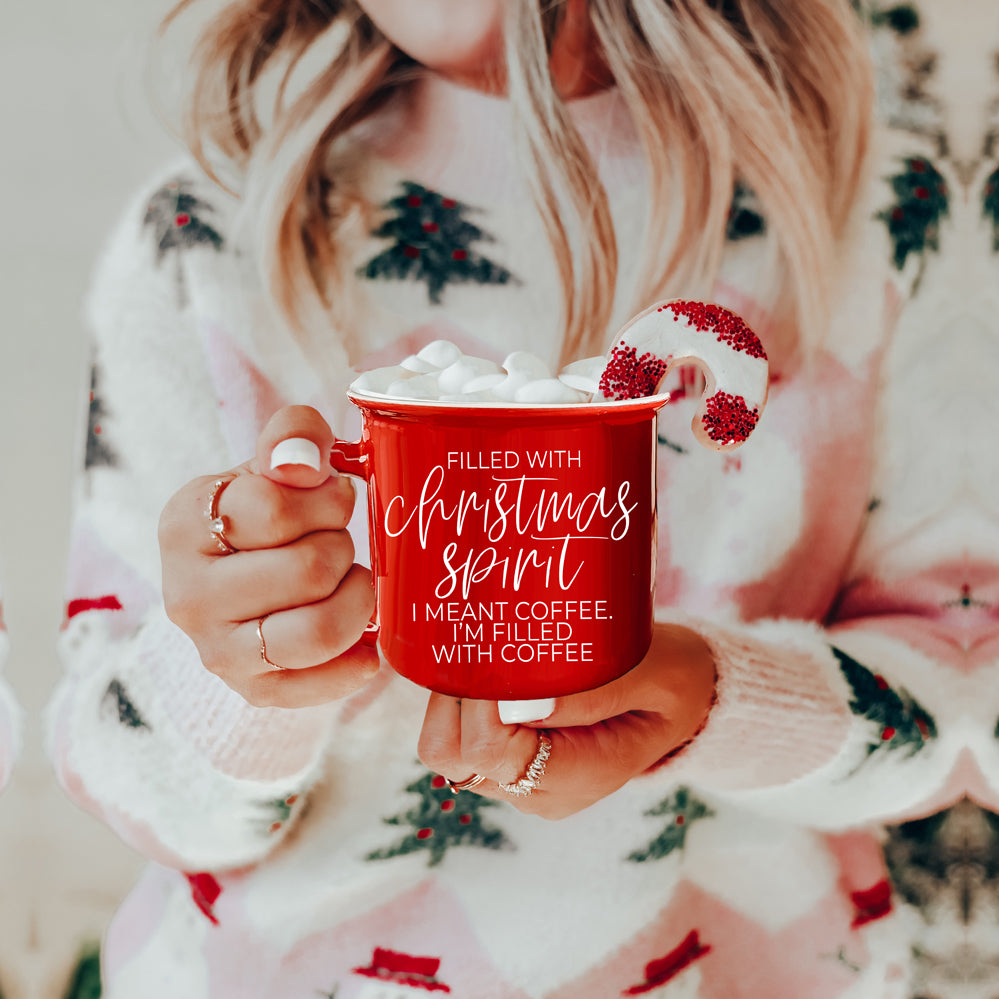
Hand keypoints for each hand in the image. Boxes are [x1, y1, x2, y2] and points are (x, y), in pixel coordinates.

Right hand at [159, 406, 377, 707]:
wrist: (241, 575)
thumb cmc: (264, 514)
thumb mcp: (272, 463)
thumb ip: (291, 437)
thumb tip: (301, 463)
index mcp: (184, 524)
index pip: (273, 507)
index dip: (325, 499)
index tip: (331, 498)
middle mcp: (187, 594)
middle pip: (307, 570)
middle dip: (343, 546)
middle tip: (340, 541)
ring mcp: (216, 649)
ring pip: (316, 631)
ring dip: (357, 600)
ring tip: (353, 582)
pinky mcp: (251, 690)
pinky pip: (320, 684)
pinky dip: (358, 661)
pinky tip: (366, 639)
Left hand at [417, 624, 715, 817]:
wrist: (685, 700)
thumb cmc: (675, 680)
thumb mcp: (653, 675)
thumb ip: (595, 692)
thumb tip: (521, 702)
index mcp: (578, 777)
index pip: (492, 753)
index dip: (479, 702)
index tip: (491, 651)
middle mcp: (539, 791)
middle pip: (454, 756)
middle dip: (453, 697)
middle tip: (478, 644)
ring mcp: (521, 780)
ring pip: (447, 747)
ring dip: (453, 697)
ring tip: (484, 650)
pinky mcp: (511, 761)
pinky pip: (461, 736)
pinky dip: (462, 700)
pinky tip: (489, 666)